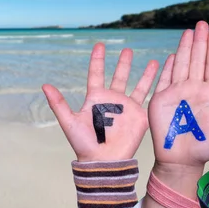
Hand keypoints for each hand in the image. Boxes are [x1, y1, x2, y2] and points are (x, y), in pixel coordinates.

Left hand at [42, 43, 157, 161]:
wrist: (104, 161)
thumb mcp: (69, 122)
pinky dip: (157, 88)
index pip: (97, 74)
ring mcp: (127, 108)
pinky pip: (149, 99)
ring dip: (145, 74)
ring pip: (138, 86)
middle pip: (119, 76)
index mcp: (96, 98)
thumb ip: (59, 103)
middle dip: (123, 63)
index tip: (100, 45)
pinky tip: (164, 79)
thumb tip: (45, 86)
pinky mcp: (139, 116)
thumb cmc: (85, 144)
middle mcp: (113, 100)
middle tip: (128, 49)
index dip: (98, 60)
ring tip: (154, 61)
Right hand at [148, 21, 208, 173]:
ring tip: (189, 31)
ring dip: (185, 48)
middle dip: (200, 42)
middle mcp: (195, 90)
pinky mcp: (161, 100)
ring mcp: (178, 93)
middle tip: (203, 24)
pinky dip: (168, 66)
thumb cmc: (203, 148)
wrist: (181, 160)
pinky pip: (164, 79)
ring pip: (182, 65)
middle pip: (198, 60)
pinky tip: (172, 54)